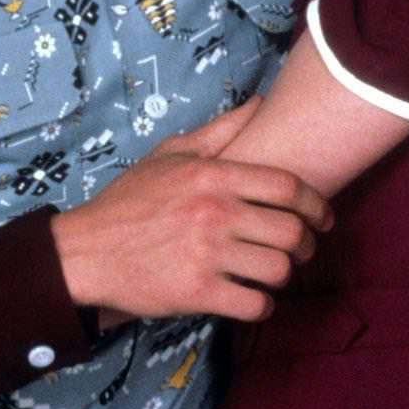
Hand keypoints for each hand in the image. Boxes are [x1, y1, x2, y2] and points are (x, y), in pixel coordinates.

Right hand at [51, 109, 330, 324]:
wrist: (86, 252)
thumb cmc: (130, 201)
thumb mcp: (169, 154)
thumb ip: (219, 131)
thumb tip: (259, 104)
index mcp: (211, 175)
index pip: (287, 186)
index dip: (315, 203)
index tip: (321, 216)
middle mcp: (213, 213)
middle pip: (291, 230)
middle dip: (307, 243)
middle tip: (302, 249)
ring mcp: (206, 255)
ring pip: (278, 269)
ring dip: (285, 274)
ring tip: (276, 272)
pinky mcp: (198, 293)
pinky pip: (255, 304)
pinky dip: (263, 304)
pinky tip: (254, 297)